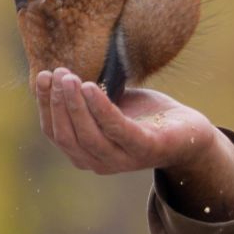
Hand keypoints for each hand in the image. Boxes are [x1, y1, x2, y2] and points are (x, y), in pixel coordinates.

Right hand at [36, 69, 233, 218]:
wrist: (191, 132)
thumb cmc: (147, 117)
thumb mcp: (112, 105)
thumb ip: (87, 97)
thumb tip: (60, 71)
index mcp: (86, 153)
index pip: (55, 132)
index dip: (44, 105)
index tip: (42, 76)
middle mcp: (99, 162)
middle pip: (67, 135)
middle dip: (56, 103)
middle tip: (54, 73)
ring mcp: (122, 159)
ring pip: (87, 135)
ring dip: (74, 104)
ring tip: (69, 77)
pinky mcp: (145, 149)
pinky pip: (117, 129)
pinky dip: (100, 108)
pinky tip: (90, 87)